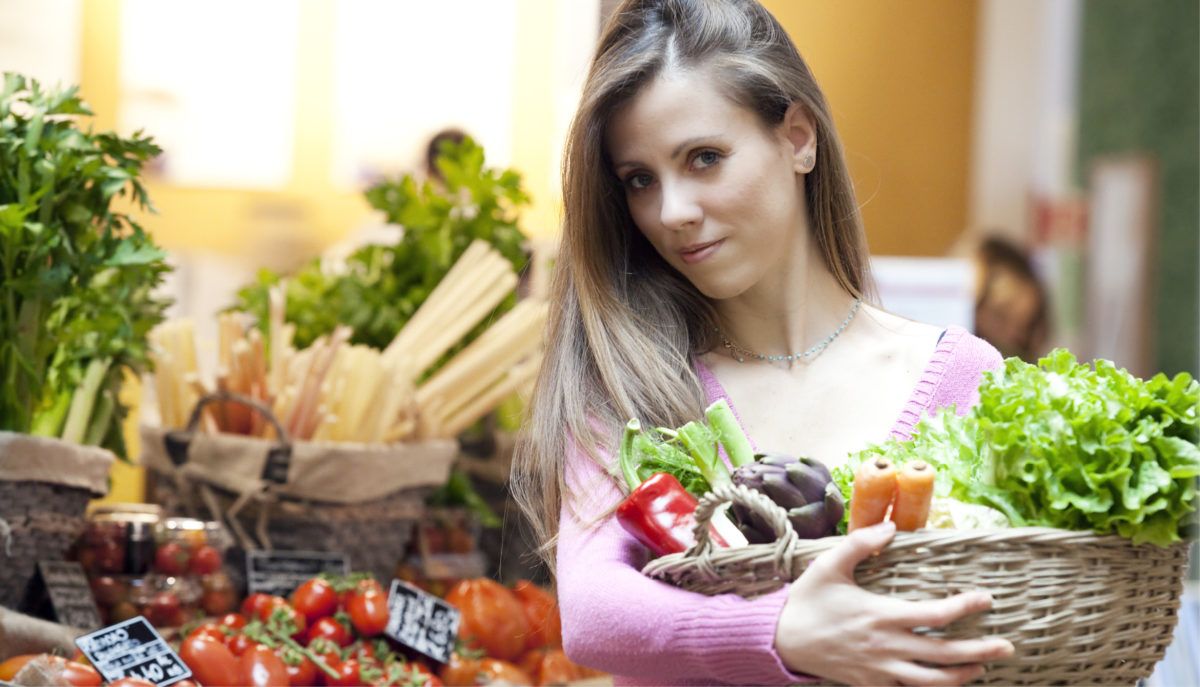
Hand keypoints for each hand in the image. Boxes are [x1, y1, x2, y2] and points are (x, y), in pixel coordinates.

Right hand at [773, 520, 1014, 685]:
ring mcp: (880, 670)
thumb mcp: (830, 565)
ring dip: (962, 675)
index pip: (935, 615)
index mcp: (881, 615)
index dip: (965, 607)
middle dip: (980, 651)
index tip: (986, 598)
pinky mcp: (871, 684)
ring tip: (982, 668)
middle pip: (945, 654)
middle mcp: (887, 647)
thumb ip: (861, 543)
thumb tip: (890, 527)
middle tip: (1007, 646)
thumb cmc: (807, 600)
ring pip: (932, 681)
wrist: (781, 640)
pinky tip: (944, 681)